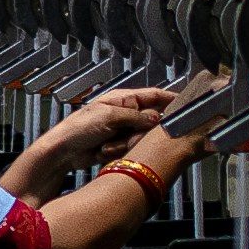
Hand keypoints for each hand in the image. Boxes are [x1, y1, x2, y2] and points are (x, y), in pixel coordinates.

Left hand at [47, 80, 175, 161]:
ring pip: (142, 139)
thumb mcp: (109, 117)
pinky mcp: (120, 147)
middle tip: (128, 136)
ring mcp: (124, 131)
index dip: (171, 100)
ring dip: (126, 144)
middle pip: (152, 122)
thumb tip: (156, 118)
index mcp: (124, 99)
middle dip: (141, 132)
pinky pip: (132, 151)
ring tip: (109, 145)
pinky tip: (106, 152)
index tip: (185, 106)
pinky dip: (121, 152)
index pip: (155, 96)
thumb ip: (136, 117)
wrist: (63, 152)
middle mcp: (127, 114)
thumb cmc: (78, 128)